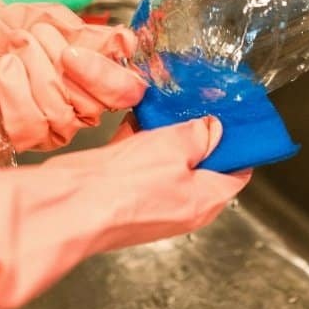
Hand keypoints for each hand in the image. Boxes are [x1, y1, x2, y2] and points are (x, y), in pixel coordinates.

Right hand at [0, 115, 250, 308]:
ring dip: (164, 134)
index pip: (237, 172)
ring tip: (165, 105)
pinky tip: (134, 118)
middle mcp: (181, 206)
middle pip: (202, 164)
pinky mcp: (123, 191)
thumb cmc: (124, 187)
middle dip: (198, 132)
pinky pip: (138, 162)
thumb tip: (213, 128)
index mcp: (205, 201)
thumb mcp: (176, 146)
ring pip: (167, 160)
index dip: (239, 143)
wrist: (69, 205)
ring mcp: (150, 200)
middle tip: (196, 102)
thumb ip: (200, 134)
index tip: (236, 117)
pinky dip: (138, 141)